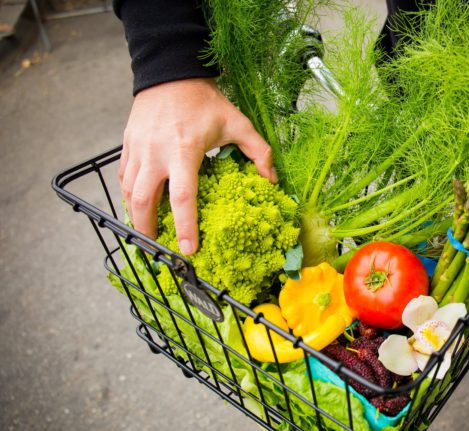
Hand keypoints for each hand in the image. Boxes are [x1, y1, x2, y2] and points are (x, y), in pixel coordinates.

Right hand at [118, 78, 276, 254]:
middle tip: (160, 247)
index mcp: (184, 150)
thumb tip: (271, 180)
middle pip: (144, 201)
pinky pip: (123, 177)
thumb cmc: (205, 100)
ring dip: (136, 215)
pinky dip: (128, 195)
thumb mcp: (237, 122)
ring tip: (148, 232)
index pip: (182, 197)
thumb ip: (258, 150)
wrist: (170, 71)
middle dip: (149, 228)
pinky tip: (138, 206)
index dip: (185, 226)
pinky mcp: (127, 145)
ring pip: (129, 191)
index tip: (188, 248)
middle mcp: (156, 153)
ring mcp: (138, 149)